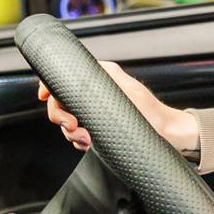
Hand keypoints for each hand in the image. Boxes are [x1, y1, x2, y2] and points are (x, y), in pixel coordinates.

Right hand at [38, 60, 198, 152]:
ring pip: (67, 119)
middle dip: (60, 115)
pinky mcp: (98, 128)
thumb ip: (105, 78)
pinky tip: (87, 144)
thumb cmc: (153, 114)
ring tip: (85, 139)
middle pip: (60, 101)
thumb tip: (79, 70)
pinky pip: (77, 133)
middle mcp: (95, 93)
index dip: (50, 86)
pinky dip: (78, 140)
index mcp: (100, 79)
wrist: (168, 136)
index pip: (65, 77)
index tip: (45, 97)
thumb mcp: (128, 91)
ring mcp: (95, 112)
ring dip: (70, 132)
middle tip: (72, 126)